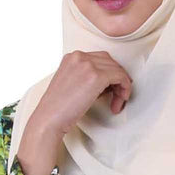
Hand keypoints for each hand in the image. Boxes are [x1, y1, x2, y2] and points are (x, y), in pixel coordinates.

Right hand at [17, 50, 132, 174]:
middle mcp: (80, 56)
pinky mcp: (96, 77)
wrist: (49, 118)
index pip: (100, 58)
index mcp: (72, 56)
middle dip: (117, 79)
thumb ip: (88, 77)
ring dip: (122, 86)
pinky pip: (120, 77)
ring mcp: (88, 65)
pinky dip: (125, 88)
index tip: (111, 90)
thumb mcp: (73, 84)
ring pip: (117, 69)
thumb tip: (111, 82)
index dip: (109, 74)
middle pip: (110, 62)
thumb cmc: (59, 108)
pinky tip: (119, 102)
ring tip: (117, 103)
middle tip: (117, 98)